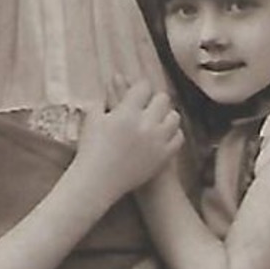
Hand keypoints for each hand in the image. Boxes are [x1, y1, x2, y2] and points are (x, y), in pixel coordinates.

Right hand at [77, 80, 183, 201]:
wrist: (99, 181)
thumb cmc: (91, 150)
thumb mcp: (92, 120)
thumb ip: (102, 101)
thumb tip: (108, 88)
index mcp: (127, 112)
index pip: (143, 87)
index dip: (141, 87)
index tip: (139, 90)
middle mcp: (145, 124)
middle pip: (162, 99)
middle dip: (154, 99)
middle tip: (148, 104)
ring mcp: (157, 140)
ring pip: (174, 117)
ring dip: (166, 115)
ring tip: (158, 118)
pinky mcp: (163, 156)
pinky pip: (178, 137)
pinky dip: (173, 133)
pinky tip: (164, 134)